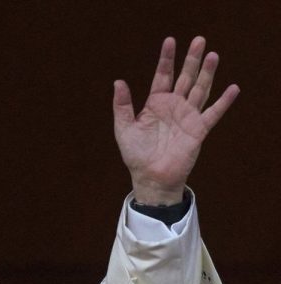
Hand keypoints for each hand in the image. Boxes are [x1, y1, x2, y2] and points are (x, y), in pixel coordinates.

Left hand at [113, 37, 238, 204]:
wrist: (150, 177)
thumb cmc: (136, 154)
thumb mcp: (124, 128)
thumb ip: (122, 105)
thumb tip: (118, 81)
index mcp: (155, 104)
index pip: (163, 76)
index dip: (166, 59)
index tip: (170, 41)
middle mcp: (174, 106)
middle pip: (185, 77)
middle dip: (191, 59)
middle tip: (199, 39)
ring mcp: (187, 116)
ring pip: (200, 89)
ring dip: (207, 73)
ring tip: (213, 55)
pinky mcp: (198, 130)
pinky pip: (213, 113)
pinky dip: (223, 102)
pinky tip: (232, 88)